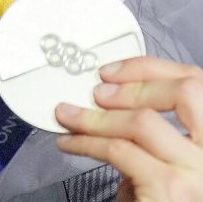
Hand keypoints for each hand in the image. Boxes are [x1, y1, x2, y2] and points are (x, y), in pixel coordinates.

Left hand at [55, 56, 202, 200]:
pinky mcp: (172, 192)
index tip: (113, 71)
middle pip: (187, 92)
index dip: (152, 69)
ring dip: (96, 116)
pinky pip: (119, 151)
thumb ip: (152, 136)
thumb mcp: (166, 166)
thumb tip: (109, 100)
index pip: (199, 85)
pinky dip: (85, 142)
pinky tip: (70, 143)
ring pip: (143, 122)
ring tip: (69, 117)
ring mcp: (201, 175)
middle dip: (135, 83)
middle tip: (96, 91)